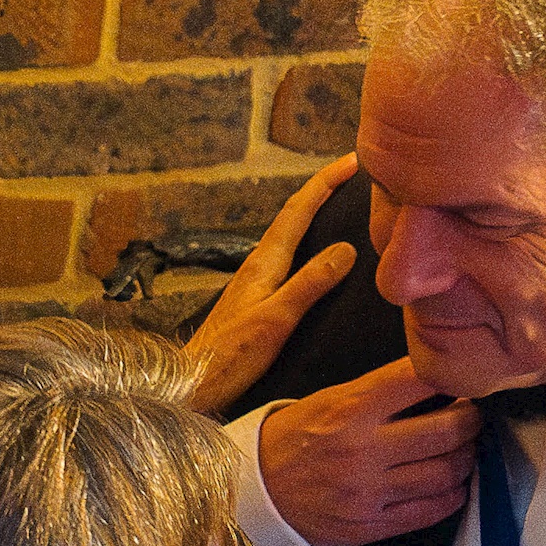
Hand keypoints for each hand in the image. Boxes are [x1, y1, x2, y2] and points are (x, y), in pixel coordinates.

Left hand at [181, 153, 362, 415]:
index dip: (325, 183)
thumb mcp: (276, 319)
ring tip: (339, 203)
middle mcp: (258, 265)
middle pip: (293, 216)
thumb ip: (309, 284)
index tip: (351, 162)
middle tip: (350, 173)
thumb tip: (345, 250)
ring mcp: (255, 281)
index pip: (298, 211)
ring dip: (314, 214)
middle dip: (322, 190)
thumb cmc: (229, 357)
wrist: (194, 383)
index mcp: (263, 263)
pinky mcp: (256, 299)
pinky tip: (315, 254)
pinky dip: (307, 244)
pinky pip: (289, 258)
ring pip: (290, 236)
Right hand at [260, 359, 480, 545]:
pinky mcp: (371, 525)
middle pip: (446, 431)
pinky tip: (455, 484)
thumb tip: (431, 382)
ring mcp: (369, 491)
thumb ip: (377, 392)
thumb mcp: (325, 401)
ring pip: (445, 472)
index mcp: (351, 408)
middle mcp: (363, 448)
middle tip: (475, 415)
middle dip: (472, 420)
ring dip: (467, 458)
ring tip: (466, 448)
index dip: (452, 376)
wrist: (252, 496)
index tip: (463, 378)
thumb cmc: (291, 441)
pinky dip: (453, 495)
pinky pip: (430, 511)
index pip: (419, 380)